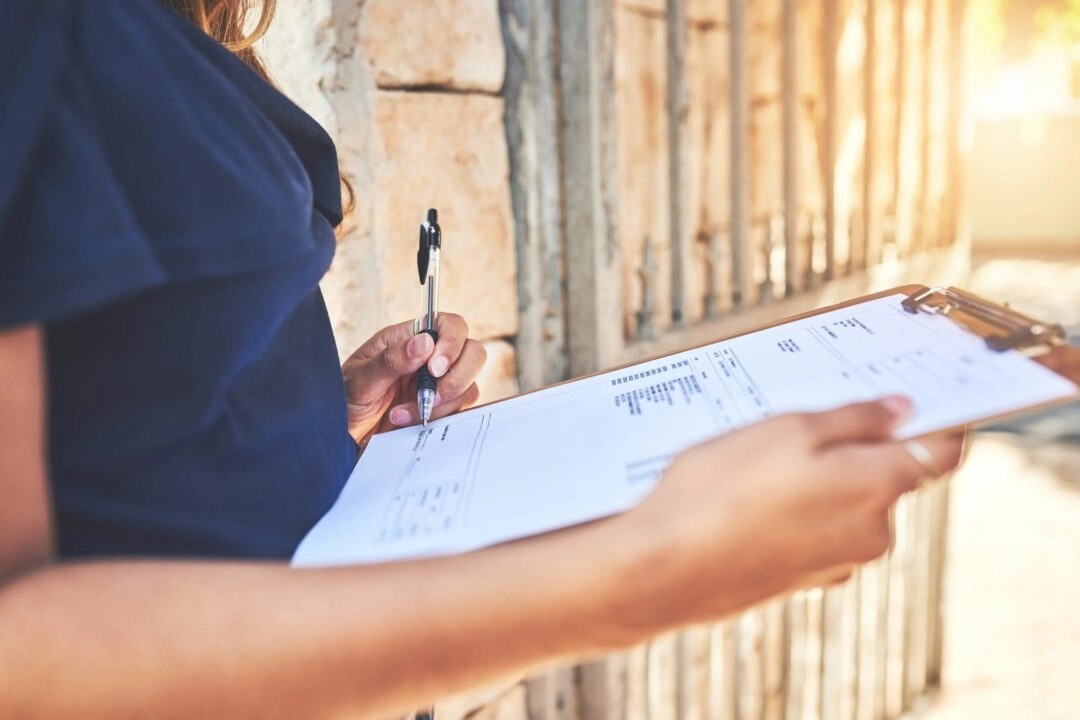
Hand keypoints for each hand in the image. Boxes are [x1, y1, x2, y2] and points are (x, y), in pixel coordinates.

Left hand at [342, 313, 486, 445]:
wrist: (340, 437)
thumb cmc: (342, 401)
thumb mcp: (360, 380)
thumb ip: (391, 360)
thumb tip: (424, 343)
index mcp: (409, 339)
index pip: (450, 325)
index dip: (452, 343)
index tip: (434, 368)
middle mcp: (429, 359)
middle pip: (472, 352)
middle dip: (457, 376)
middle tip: (430, 395)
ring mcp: (437, 386)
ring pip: (469, 385)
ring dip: (442, 404)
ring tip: (402, 415)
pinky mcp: (440, 411)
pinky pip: (460, 411)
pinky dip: (439, 419)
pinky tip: (408, 424)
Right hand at [608, 397, 963, 636]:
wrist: (663, 568)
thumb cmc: (718, 493)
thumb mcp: (786, 430)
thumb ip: (854, 418)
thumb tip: (900, 410)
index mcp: (877, 487)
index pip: (940, 449)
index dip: (935, 418)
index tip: (914, 398)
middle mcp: (871, 533)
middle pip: (885, 475)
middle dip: (852, 448)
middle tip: (797, 422)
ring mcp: (838, 561)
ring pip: (844, 503)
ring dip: (816, 479)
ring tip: (754, 463)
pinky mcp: (804, 578)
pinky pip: (814, 530)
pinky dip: (793, 510)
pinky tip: (745, 497)